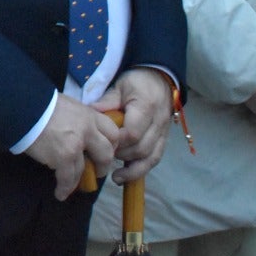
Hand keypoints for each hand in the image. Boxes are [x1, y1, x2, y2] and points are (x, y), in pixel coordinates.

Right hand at [24, 94, 120, 200]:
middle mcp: (87, 131)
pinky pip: (68, 178)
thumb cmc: (41, 103)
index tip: (103, 151)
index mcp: (89, 115)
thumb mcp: (67, 105)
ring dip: (80, 180)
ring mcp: (76, 146)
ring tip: (72, 185)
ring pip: (86, 169)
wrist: (23, 107)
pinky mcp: (62, 158)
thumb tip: (79, 131)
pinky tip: (60, 193)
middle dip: (103, 165)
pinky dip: (65, 188)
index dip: (111, 144)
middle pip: (107, 153)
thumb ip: (79, 118)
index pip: (112, 132)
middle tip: (96, 170)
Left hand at [95, 68, 173, 183]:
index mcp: (146, 107)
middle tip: (104, 155)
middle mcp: (159, 123)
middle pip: (141, 148)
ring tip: (115, 176)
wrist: (160, 80)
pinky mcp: (164, 140)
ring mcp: (164, 133)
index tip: (102, 142)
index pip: (133, 133)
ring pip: (151, 158)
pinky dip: (141, 169)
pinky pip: (155, 159)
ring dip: (132, 168)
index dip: (116, 142)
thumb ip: (107, 101)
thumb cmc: (137, 82)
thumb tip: (91, 113)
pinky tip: (126, 175)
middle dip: (121, 155)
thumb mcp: (120, 86)